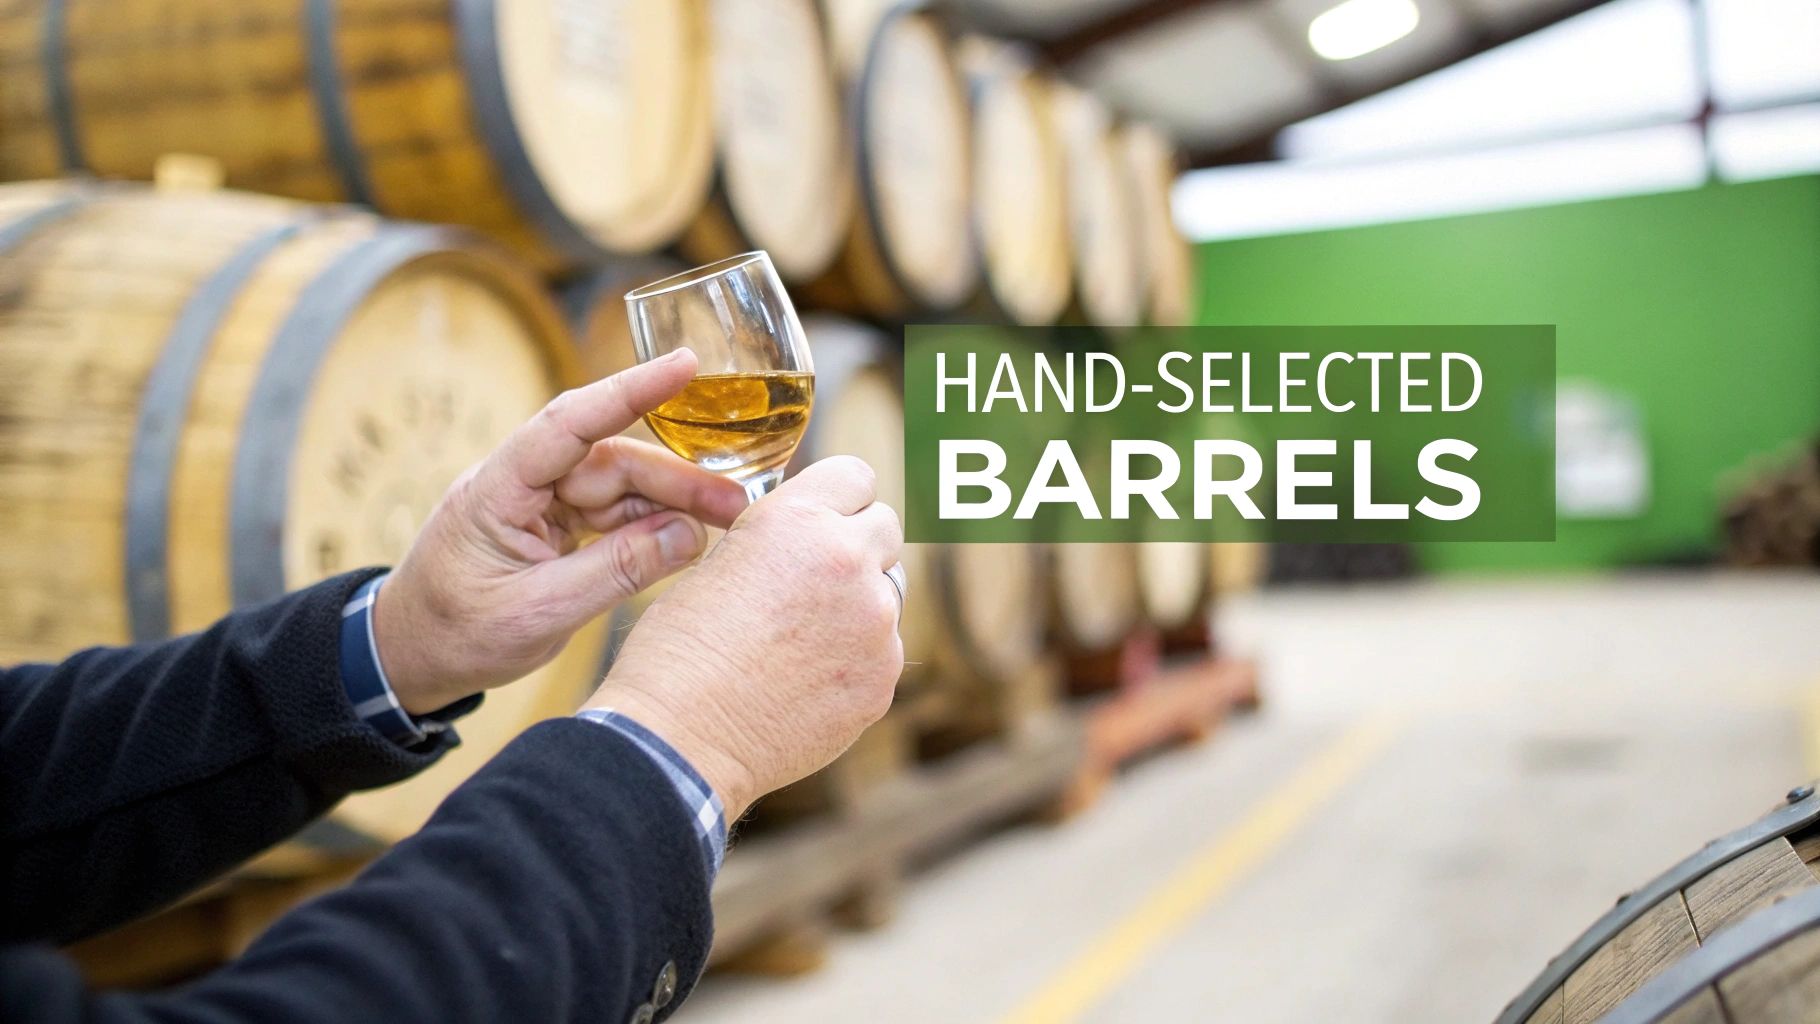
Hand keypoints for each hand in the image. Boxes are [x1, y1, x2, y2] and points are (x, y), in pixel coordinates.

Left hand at [373, 350, 747, 713]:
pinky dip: (650, 527)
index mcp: (498, 489)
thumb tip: (690, 538)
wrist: (410, 657)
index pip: (570, 423)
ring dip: (671, 503)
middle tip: (735, 503)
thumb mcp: (538, 613)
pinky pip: (612, 516)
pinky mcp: (553, 526)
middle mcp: (521, 483)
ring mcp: (538, 503)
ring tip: (725, 523)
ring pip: (620, 488)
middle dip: (676, 478)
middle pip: (612, 461)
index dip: (630, 391)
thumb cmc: (456, 634)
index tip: (684, 366)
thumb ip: (615, 572)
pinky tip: (686, 540)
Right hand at [584, 457, 904, 818]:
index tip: (825, 517)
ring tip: (804, 638)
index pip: (856, 476)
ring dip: (860, 602)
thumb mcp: (719, 562)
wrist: (680, 739)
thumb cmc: (678, 652)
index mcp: (797, 520)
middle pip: (885, 528)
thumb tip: (808, 542)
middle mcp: (847, 560)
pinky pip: (883, 649)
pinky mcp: (882, 677)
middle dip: (856, 544)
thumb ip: (779, 542)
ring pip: (889, 591)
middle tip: (815, 578)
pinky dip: (857, 658)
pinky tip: (808, 680)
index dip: (838, 497)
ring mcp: (874, 622)